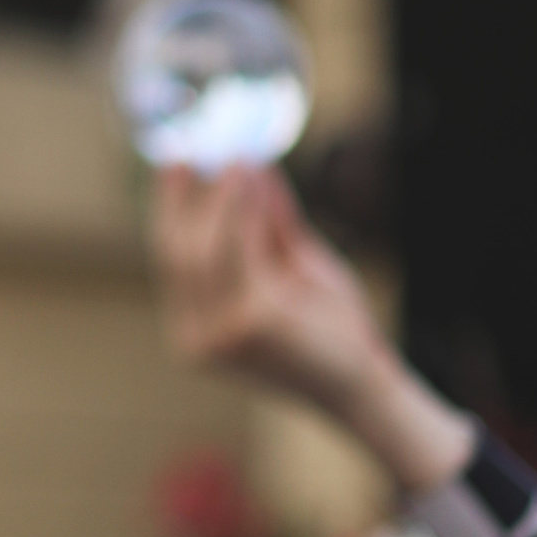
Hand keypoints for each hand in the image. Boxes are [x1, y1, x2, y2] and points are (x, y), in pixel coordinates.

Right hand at [149, 167, 474, 495]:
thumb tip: (251, 168)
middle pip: (178, 253)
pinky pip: (239, 250)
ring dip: (219, 197)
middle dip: (180, 198)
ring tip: (234, 156)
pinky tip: (250, 177)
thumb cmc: (334, 333)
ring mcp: (222, 331)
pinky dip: (242, 208)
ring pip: (207, 248)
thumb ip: (270, 226)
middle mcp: (198, 337)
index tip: (174, 166)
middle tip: (190, 149)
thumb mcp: (295, 271)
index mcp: (197, 332)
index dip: (168, 210)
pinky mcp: (253, 319)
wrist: (367, 387)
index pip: (172, 263)